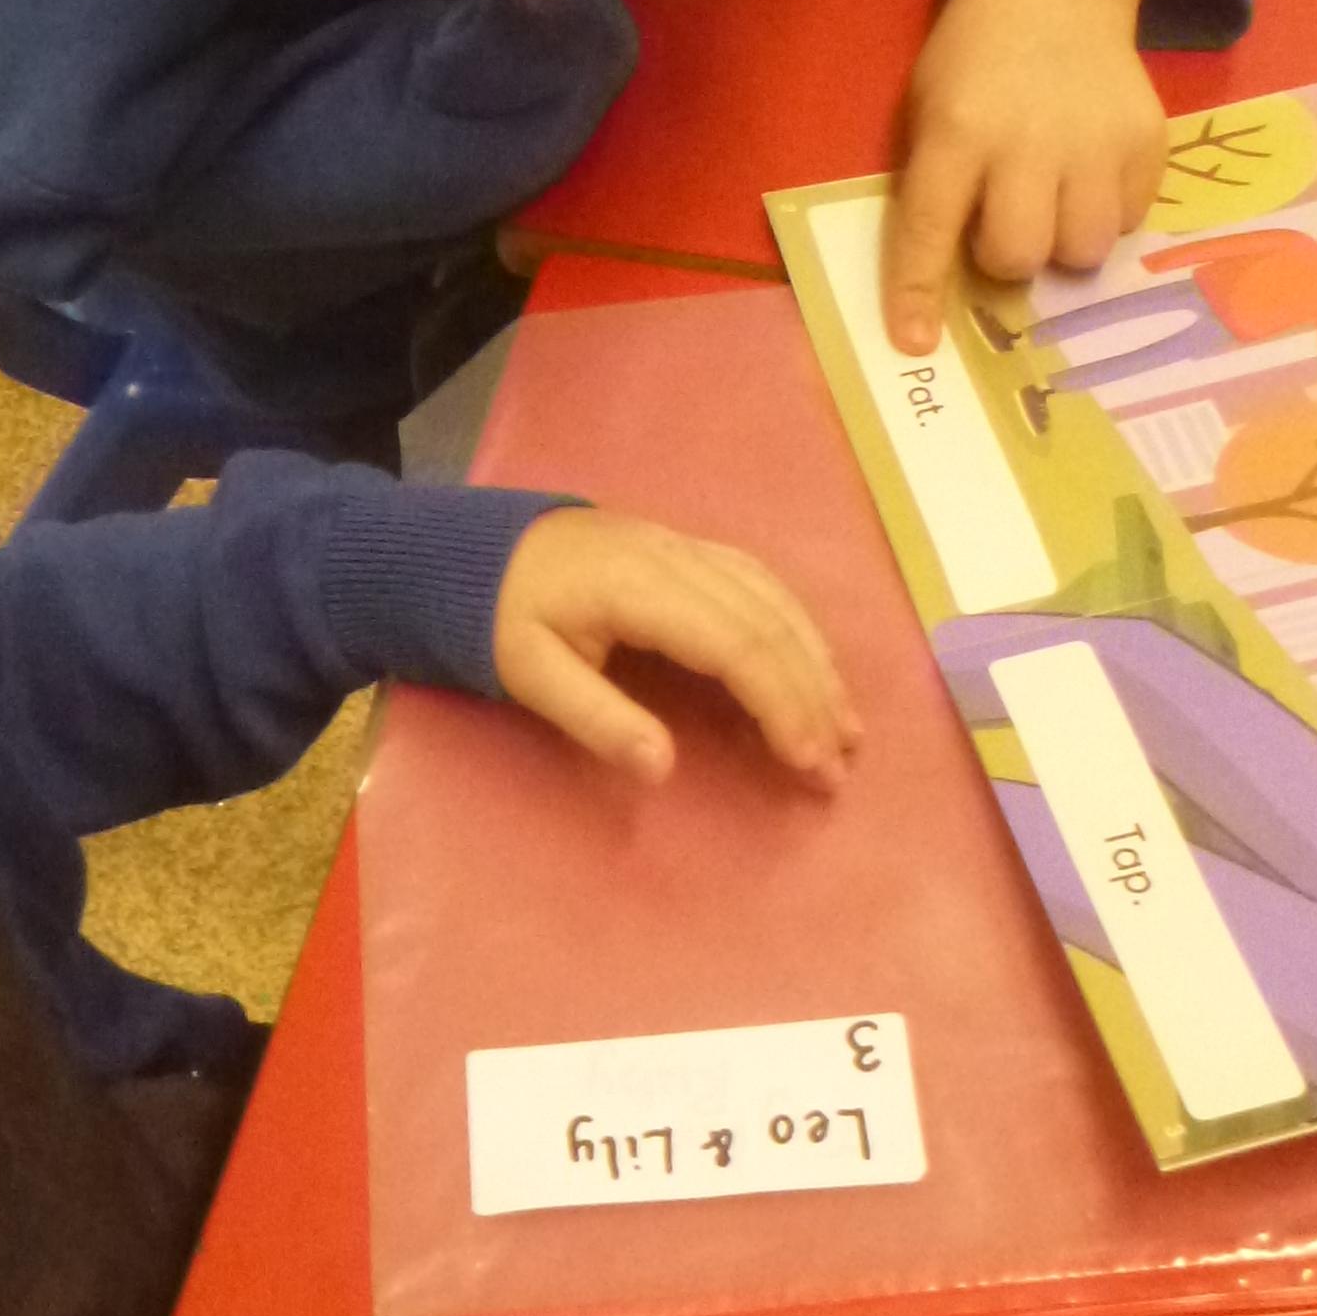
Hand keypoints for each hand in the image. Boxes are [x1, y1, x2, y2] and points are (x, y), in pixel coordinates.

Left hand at [491, 509, 857, 791]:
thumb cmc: (497, 618)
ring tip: (846, 724)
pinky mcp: (685, 549)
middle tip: (842, 762)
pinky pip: (760, 583)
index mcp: (638, 587)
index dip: (781, 703)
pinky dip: (797, 627)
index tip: (808, 760)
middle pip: (768, 623)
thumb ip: (597, 719)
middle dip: (813, 694)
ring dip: (818, 661)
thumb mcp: (528, 675)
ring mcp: (684, 547)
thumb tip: (664, 768)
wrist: (470, 549)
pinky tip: (814, 663)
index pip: (736, 645)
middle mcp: (675, 557)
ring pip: (774, 599)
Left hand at [881, 0, 1161, 353]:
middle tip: (1005, 219)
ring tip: (1055, 198)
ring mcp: (1098, 142)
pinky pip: (1132, 220)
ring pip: (1084, 251)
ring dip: (1062, 240)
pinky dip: (1108, 212)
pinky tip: (1092, 170)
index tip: (914, 344)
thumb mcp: (929, 104)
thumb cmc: (976, 56)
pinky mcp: (1149, 140)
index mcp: (959, 130)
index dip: (918, 293)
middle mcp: (1030, 142)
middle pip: (1020, 257)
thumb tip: (944, 282)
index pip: (930, 228)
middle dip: (1007, 256)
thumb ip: (935, 182)